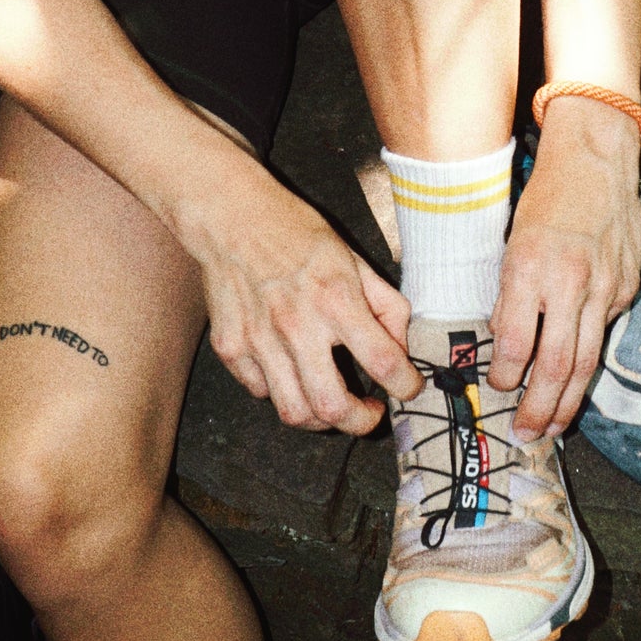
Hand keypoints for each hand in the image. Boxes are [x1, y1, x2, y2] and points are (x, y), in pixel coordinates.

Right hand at [191, 165, 419, 434]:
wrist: (231, 216)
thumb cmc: (296, 233)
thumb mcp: (354, 258)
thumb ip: (385, 304)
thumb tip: (401, 346)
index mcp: (336, 299)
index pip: (383, 361)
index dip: (406, 386)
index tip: (409, 388)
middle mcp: (297, 326)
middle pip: (332, 407)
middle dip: (361, 423)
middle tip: (369, 413)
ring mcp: (258, 341)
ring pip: (293, 412)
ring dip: (321, 419)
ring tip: (332, 404)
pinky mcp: (230, 348)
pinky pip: (261, 392)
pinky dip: (281, 391)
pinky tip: (291, 372)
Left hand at [490, 98, 640, 437]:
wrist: (596, 158)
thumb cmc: (546, 197)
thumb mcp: (511, 241)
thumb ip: (510, 294)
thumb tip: (507, 342)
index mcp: (531, 268)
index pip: (518, 343)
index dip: (506, 376)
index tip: (496, 390)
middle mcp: (570, 282)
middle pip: (557, 365)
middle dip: (541, 408)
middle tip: (528, 435)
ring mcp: (605, 287)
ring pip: (588, 360)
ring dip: (569, 401)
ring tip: (555, 427)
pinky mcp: (627, 287)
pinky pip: (606, 332)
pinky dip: (590, 360)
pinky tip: (576, 379)